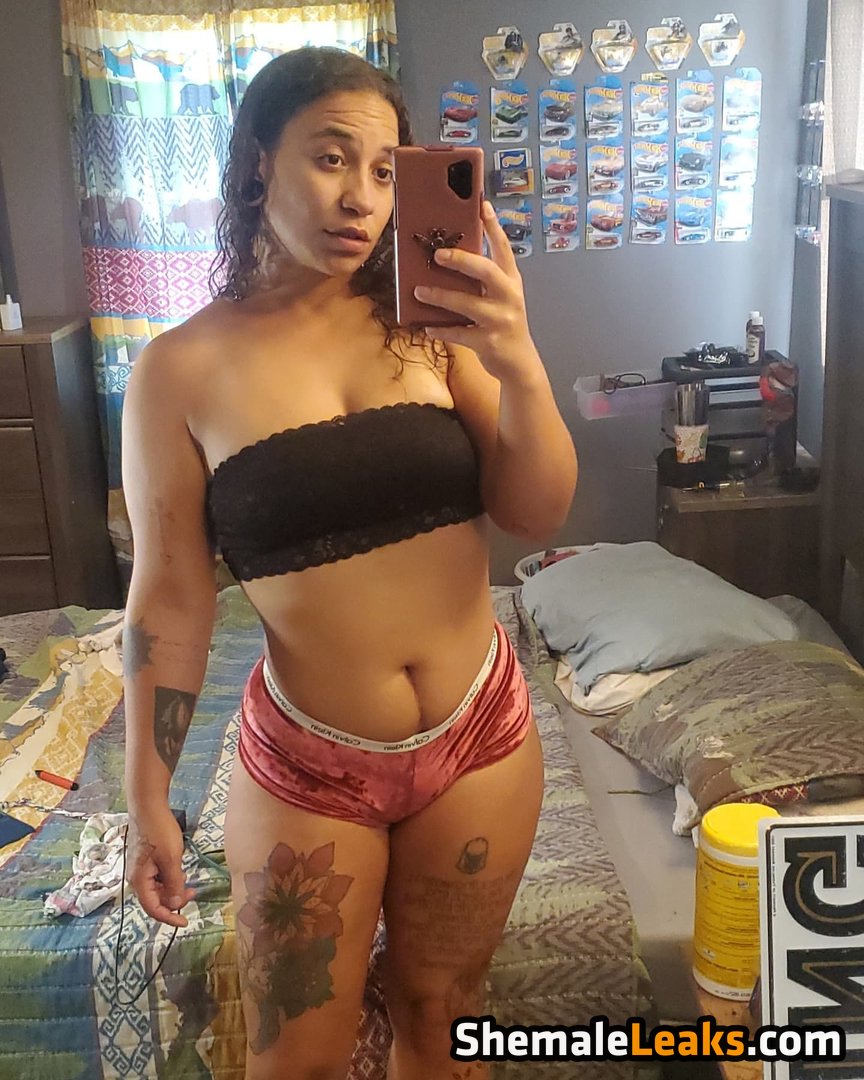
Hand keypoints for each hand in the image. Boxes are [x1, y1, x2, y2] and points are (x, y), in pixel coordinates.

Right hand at [126, 804, 194, 927]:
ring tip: (188, 883)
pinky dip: (169, 879)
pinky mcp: (144, 859)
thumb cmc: (159, 831)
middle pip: (154, 899)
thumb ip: (173, 884)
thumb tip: (174, 906)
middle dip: (173, 901)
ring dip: (172, 890)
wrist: (148, 806)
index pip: (153, 908)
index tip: (185, 922)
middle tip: (192, 893)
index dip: (169, 918)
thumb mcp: (171, 859)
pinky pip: (156, 877)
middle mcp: (136, 877)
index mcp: (139, 880)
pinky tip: (179, 871)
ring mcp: (139, 868)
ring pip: (156, 888)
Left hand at [413, 200, 542, 382]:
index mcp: (511, 281)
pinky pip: (459, 333)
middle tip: (438, 254)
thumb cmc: (505, 324)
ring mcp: (499, 319)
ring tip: (419, 290)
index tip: (482, 205)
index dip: (494, 226)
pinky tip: (426, 326)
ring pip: (467, 303)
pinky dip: (441, 329)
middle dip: (461, 260)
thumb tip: (451, 260)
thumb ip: (485, 280)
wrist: (519, 362)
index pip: (503, 248)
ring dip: (440, 296)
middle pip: (486, 271)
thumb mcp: (502, 297)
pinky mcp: (488, 341)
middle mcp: (508, 296)